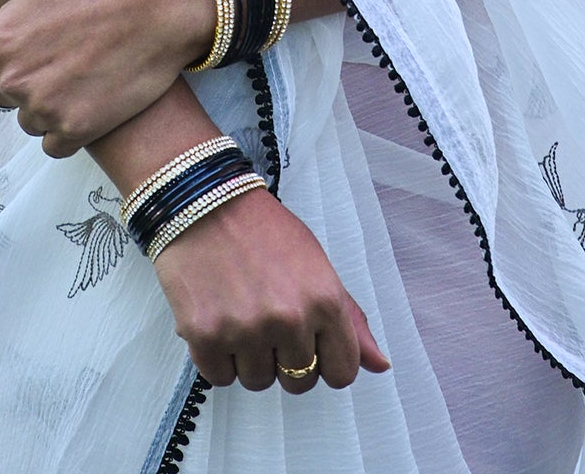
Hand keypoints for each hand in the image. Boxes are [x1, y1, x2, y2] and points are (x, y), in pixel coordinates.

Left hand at [0, 0, 215, 155]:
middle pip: (0, 94)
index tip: (33, 39)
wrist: (160, 4)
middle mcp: (13, 80)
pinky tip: (91, 96)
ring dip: (47, 103)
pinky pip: (54, 145)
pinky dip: (69, 127)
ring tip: (81, 70)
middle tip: (63, 51)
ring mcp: (44, 109)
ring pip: (27, 120)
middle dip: (24, 77)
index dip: (2, 52)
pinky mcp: (76, 130)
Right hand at [152, 186, 390, 394]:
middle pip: (299, 382)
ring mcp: (246, 331)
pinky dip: (217, 357)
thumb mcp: (318, 264)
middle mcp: (289, 320)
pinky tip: (217, 318)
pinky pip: (220, 377)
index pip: (342, 373)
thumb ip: (350, 318)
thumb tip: (380, 364)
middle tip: (268, 318)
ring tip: (240, 313)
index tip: (309, 342)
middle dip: (285, 359)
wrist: (205, 201)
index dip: (325, 360)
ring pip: (258, 381)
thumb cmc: (263, 229)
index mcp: (324, 301)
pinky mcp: (206, 337)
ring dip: (249, 358)